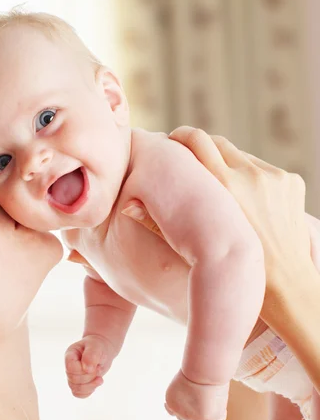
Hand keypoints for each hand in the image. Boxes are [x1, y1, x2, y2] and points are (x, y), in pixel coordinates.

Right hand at [65, 334, 115, 397]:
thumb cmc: (98, 346)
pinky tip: (96, 383)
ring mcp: (73, 376)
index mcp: (70, 355)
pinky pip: (79, 394)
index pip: (70, 368)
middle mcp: (69, 366)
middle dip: (90, 377)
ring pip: (75, 389)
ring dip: (91, 385)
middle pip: (73, 379)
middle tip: (99, 368)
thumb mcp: (96, 347)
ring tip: (100, 378)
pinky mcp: (79, 384)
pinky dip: (89, 391)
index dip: (82, 370)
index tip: (94, 365)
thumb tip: (87, 369)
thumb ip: (91, 356)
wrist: (102, 351)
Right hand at [122, 127, 313, 297]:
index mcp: (224, 186)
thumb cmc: (232, 268)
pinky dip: (250, 175)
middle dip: (202, 147)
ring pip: (242, 155)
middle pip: (218, 141)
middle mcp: (250, 175)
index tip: (172, 141)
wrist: (285, 283)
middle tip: (189, 157)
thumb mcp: (191, 246)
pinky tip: (243, 196)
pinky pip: (263, 168)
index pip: (197, 140)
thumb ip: (158, 222)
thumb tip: (128, 206)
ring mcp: (274, 177)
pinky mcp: (291, 182)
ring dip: (227, 162)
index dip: (181, 136)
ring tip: (217, 182)